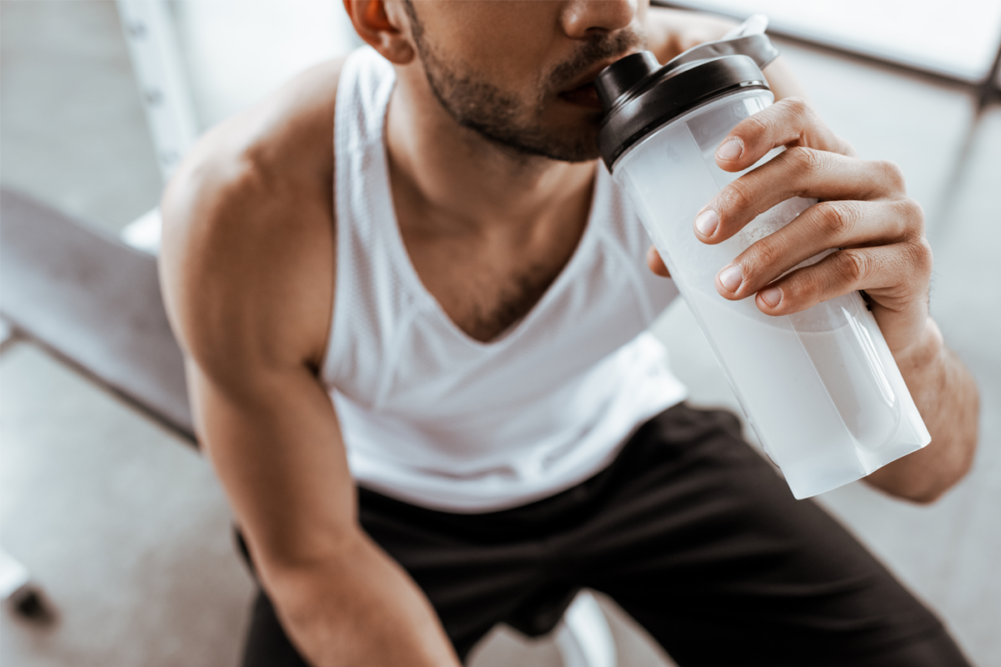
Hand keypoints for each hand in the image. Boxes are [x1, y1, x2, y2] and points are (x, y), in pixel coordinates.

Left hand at [649, 97, 932, 357]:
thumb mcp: (775, 250)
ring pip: (825, 222)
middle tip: (702, 234)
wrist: (885, 338)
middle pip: (804, 168)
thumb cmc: (820, 280)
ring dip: (767, 253)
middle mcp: (873, 177)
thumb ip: (723, 245)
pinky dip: (804, 286)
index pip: (798, 119)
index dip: (758, 131)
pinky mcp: (913, 263)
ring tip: (726, 285)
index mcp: (835, 159)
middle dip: (744, 199)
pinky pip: (853, 267)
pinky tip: (770, 303)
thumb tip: (658, 258)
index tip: (718, 159)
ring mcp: (900, 217)